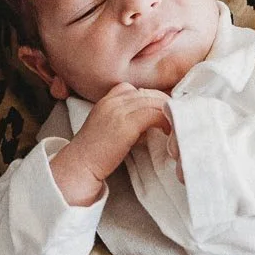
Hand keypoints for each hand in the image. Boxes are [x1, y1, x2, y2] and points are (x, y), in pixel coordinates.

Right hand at [51, 82, 171, 205]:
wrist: (80, 165)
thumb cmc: (95, 153)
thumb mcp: (108, 127)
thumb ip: (125, 119)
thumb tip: (149, 123)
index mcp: (106, 100)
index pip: (134, 89)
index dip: (149, 99)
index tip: (158, 112)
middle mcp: (112, 101)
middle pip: (147, 92)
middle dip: (163, 104)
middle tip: (173, 117)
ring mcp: (118, 111)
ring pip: (153, 101)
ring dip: (167, 112)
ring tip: (173, 125)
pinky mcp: (126, 124)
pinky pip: (154, 113)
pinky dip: (165, 120)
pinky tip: (167, 131)